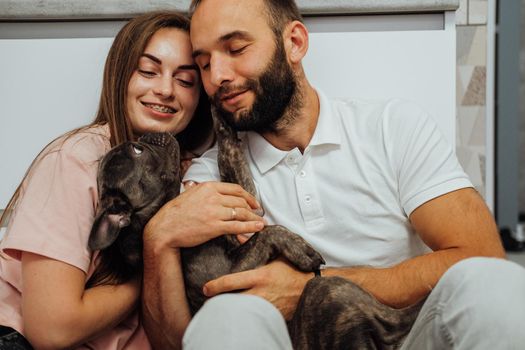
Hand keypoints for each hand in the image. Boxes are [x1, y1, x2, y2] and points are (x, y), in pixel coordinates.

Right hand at [143, 182, 264, 249]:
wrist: (164, 229)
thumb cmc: (175, 213)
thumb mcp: (189, 194)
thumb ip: (202, 191)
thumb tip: (209, 192)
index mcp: (208, 187)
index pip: (235, 189)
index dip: (248, 196)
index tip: (253, 202)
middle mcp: (213, 197)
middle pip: (240, 201)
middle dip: (252, 209)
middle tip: (258, 214)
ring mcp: (214, 212)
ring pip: (241, 213)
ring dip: (254, 218)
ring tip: (261, 223)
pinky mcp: (214, 227)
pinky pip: (237, 226)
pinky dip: (250, 227)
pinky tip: (258, 228)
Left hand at [203, 259, 312, 319]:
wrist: (311, 288)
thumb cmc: (293, 269)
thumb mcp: (276, 256)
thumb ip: (258, 248)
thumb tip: (241, 237)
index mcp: (259, 276)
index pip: (231, 282)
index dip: (215, 286)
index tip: (206, 288)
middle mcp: (260, 293)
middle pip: (231, 301)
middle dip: (218, 303)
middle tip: (209, 302)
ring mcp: (265, 307)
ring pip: (241, 312)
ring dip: (231, 310)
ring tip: (221, 309)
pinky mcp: (271, 316)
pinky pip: (253, 318)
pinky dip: (245, 316)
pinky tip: (239, 315)